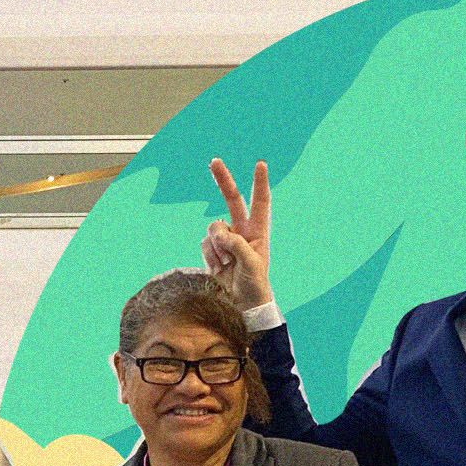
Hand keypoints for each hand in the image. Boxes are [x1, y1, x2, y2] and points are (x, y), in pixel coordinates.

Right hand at [203, 158, 274, 309]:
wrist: (242, 305)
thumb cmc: (255, 284)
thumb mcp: (252, 264)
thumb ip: (237, 244)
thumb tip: (220, 232)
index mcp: (258, 231)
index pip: (260, 202)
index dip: (260, 183)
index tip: (261, 164)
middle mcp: (241, 231)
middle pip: (231, 200)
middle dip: (223, 180)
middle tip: (214, 161)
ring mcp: (226, 240)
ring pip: (213, 228)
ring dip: (217, 246)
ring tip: (227, 264)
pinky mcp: (212, 250)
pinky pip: (205, 244)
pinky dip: (210, 256)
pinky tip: (220, 269)